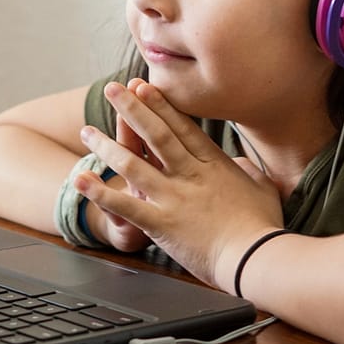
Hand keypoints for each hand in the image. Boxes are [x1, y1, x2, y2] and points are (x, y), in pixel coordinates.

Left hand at [75, 81, 283, 289]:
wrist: (256, 257)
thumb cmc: (263, 226)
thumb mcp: (263, 188)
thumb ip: (247, 171)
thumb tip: (239, 162)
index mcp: (213, 165)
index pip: (181, 127)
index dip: (160, 104)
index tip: (143, 86)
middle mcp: (188, 175)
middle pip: (155, 134)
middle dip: (131, 109)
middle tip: (112, 89)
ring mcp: (173, 197)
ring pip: (133, 164)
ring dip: (107, 146)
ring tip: (87, 131)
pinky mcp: (161, 223)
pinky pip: (125, 205)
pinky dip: (100, 193)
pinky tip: (81, 180)